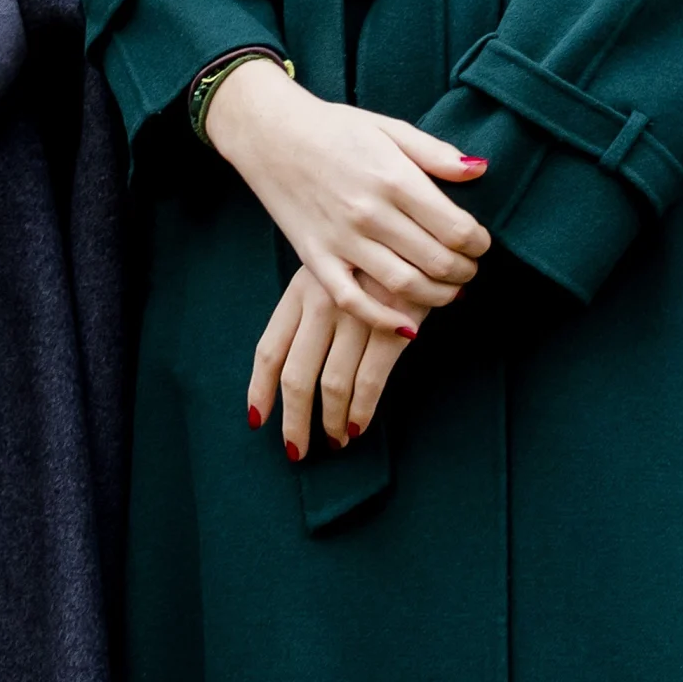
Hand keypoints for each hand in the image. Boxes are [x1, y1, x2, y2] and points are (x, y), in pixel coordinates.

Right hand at [201, 58, 491, 329]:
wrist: (271, 134)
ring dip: (438, 296)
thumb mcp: (390, 128)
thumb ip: (436, 153)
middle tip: (470, 269)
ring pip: (404, 286)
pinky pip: (353, 301)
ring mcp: (341, 240)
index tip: (481, 243)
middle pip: (437, 261)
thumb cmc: (335, 128)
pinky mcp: (315, 258)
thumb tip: (481, 170)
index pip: (456, 228)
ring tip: (449, 291)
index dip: (479, 243)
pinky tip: (407, 324)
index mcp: (394, 178)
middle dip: (465, 271)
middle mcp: (370, 213)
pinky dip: (384, 319)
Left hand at [247, 269, 413, 456]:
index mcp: (300, 289)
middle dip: (294, 420)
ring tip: (335, 441)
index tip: (257, 419)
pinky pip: (369, 380)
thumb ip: (313, 306)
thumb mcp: (334, 269)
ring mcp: (356, 314)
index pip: (269, 348)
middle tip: (298, 449)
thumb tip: (299, 364)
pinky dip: (361, 410)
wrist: (425, 231)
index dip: (260, 389)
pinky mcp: (391, 326)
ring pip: (331, 383)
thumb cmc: (376, 255)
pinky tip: (358, 427)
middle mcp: (321, 302)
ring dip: (330, 421)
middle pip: (296, 375)